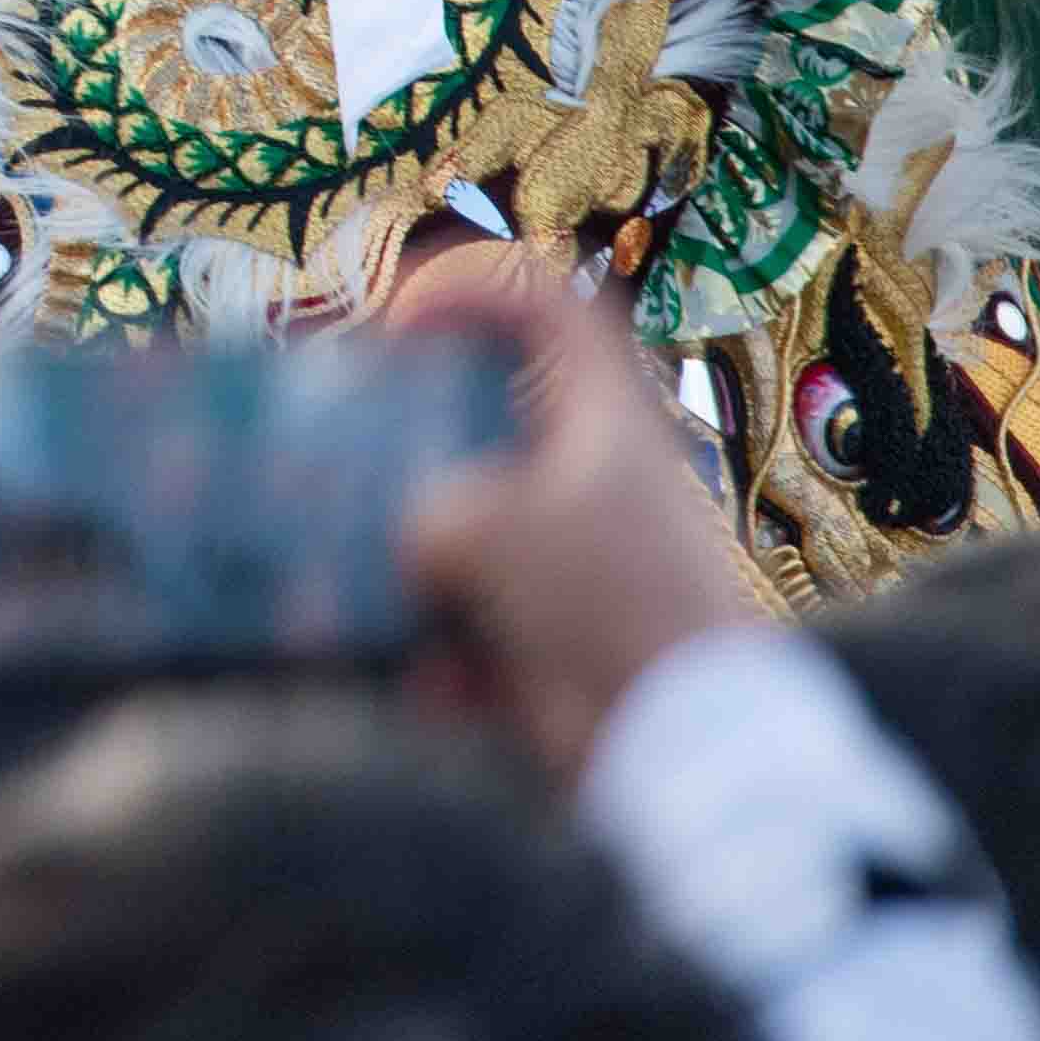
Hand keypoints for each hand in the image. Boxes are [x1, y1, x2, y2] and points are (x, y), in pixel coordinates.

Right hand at [395, 249, 760, 785]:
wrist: (691, 749)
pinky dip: (449, 656)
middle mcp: (596, 479)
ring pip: (469, 532)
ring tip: (374, 595)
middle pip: (488, 423)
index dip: (469, 291)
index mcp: (602, 420)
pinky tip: (438, 688)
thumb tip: (406, 546)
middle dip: (409, 445)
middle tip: (348, 455)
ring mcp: (582, 563)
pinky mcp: (569, 638)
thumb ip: (424, 512)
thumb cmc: (606, 604)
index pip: (545, 306)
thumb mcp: (485, 527)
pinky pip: (480, 626)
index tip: (398, 327)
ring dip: (414, 566)